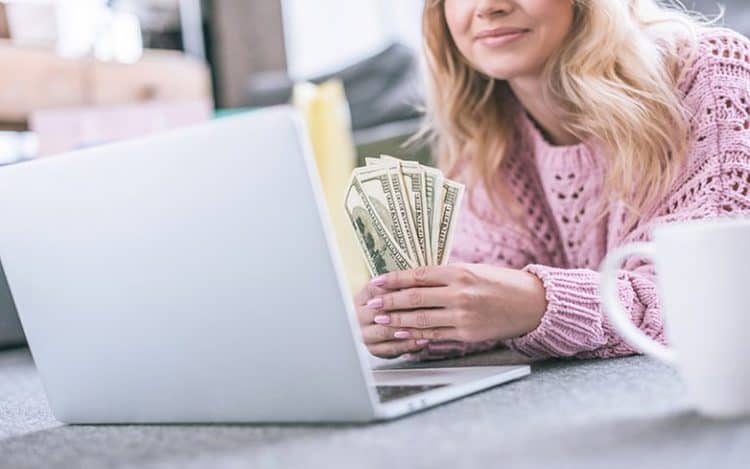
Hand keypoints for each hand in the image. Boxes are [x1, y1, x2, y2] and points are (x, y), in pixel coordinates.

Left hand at [354, 264, 547, 358]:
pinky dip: (417, 335)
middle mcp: (459, 293)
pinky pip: (436, 335)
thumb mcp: (473, 270)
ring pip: (422, 319)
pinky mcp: (467, 334)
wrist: (531, 303)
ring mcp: (463, 315)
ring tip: (381, 320)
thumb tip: (414, 279)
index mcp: (459, 272)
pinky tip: (403, 334)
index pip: (418, 275)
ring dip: (398, 320)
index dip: (394, 279)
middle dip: (390, 302)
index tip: (377, 281)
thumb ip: (445, 276)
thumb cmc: (500, 283)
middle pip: (415, 298)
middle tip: (372, 304)